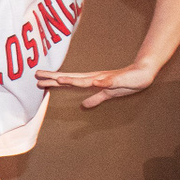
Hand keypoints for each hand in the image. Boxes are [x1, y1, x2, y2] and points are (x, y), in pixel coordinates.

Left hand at [36, 60, 159, 108]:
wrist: (143, 74)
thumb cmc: (125, 82)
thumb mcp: (107, 94)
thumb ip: (95, 99)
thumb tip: (83, 106)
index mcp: (91, 81)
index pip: (69, 81)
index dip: (53, 81)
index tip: (38, 81)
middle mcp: (94, 77)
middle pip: (71, 77)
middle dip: (54, 77)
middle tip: (37, 75)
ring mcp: (105, 78)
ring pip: (86, 79)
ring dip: (74, 79)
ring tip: (60, 79)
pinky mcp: (117, 80)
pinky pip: (109, 82)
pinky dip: (102, 82)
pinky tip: (95, 82)